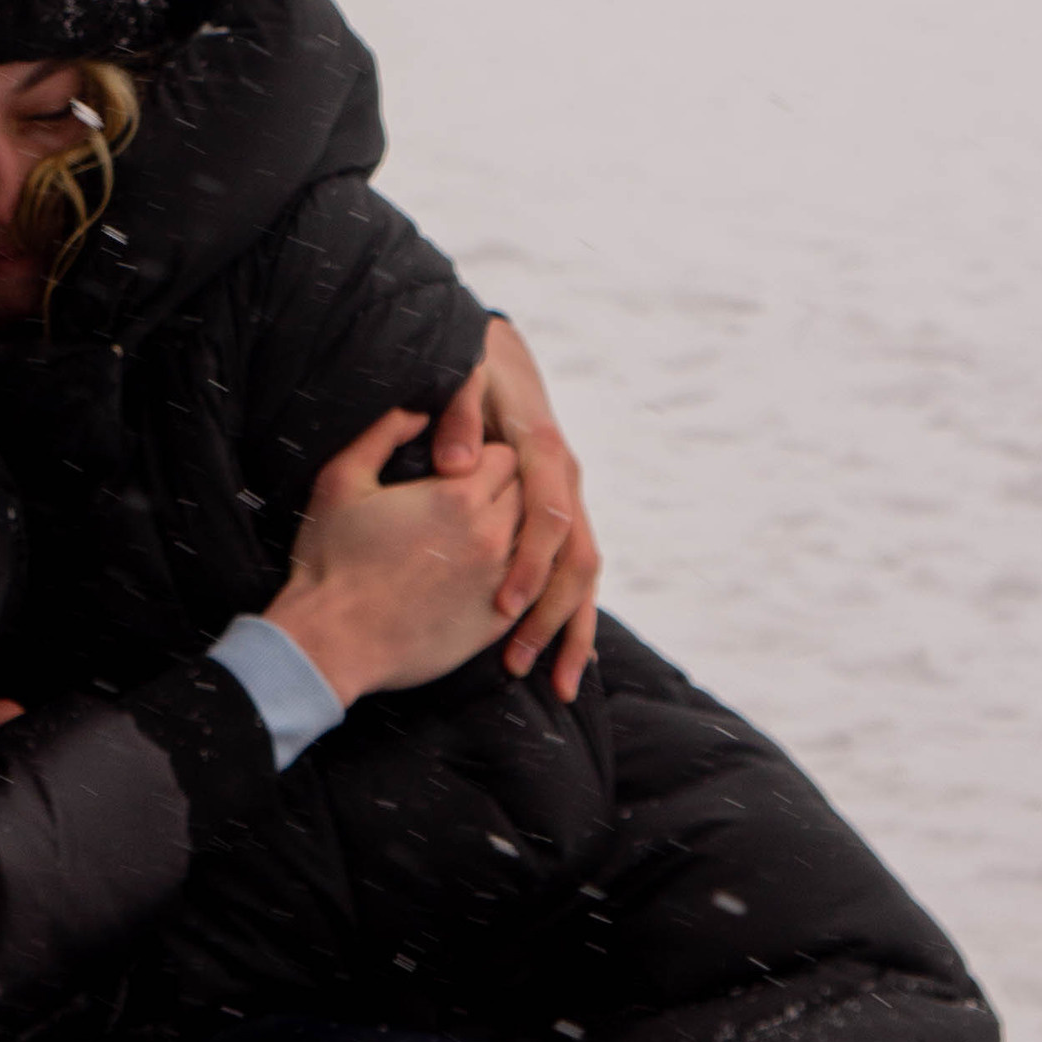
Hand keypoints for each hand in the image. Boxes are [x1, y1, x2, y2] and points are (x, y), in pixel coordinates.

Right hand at [264, 407, 523, 708]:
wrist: (331, 642)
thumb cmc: (331, 561)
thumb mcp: (341, 480)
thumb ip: (383, 433)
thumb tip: (419, 412)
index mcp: (458, 496)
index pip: (508, 458)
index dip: (486, 459)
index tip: (463, 471)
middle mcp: (490, 537)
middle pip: (528, 497)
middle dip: (507, 493)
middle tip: (473, 503)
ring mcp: (499, 583)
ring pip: (536, 544)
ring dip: (517, 536)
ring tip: (481, 539)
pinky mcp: (496, 624)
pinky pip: (531, 589)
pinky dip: (520, 578)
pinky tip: (487, 577)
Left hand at [433, 318, 600, 699]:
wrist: (498, 356)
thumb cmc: (471, 368)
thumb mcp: (461, 376)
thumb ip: (457, 413)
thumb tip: (457, 465)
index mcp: (543, 449)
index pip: (549, 516)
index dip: (529, 563)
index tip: (503, 606)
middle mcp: (565, 480)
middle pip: (578, 559)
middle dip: (553, 617)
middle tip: (520, 664)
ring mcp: (568, 500)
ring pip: (585, 575)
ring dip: (568, 630)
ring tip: (552, 684)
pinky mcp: (561, 516)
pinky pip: (575, 574)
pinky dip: (571, 618)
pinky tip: (563, 661)